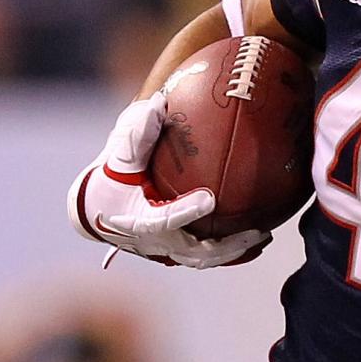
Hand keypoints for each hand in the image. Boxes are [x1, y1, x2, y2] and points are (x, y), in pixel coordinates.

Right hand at [70, 92, 267, 268]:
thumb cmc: (111, 178)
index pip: (163, 219)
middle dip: (225, 245)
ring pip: (204, 259)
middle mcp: (154, 242)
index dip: (186, 211)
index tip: (209, 199)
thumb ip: (137, 133)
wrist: (97, 209)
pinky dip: (232, 252)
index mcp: (138, 220)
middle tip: (253, 230)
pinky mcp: (177, 253)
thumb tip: (159, 103)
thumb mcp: (119, 156)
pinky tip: (258, 240)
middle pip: (194, 251)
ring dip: (235, 251)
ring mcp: (166, 252)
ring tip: (263, 235)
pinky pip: (208, 256)